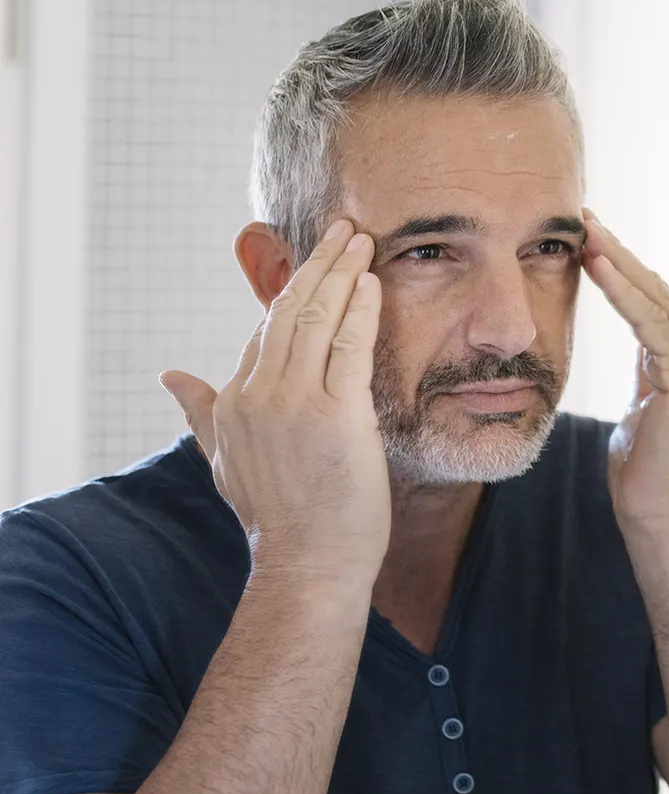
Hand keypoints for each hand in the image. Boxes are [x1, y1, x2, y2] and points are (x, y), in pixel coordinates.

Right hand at [161, 220, 390, 592]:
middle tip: (342, 229)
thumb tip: (170, 378)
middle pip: (288, 312)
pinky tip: (373, 283)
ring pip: (317, 319)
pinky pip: (349, 346)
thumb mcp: (226, 462)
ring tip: (361, 241)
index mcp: (233, 404)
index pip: (264, 332)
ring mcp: (295, 403)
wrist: (309, 565)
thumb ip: (201, 415)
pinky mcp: (335, 414)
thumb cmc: (279, 518)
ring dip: (342, 273)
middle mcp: (258, 396)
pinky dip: (360, 309)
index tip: (317, 262)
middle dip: (317, 265)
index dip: (292, 292)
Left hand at [583, 211, 668, 540]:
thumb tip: (637, 363)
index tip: (587, 237)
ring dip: (616, 261)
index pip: (653, 302)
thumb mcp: (641, 416)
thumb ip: (645, 382)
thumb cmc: (646, 482)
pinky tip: (595, 266)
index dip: (620, 268)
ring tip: (584, 229)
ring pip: (653, 298)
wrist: (665, 522)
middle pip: (655, 290)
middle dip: (616, 251)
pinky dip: (622, 293)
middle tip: (582, 215)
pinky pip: (650, 323)